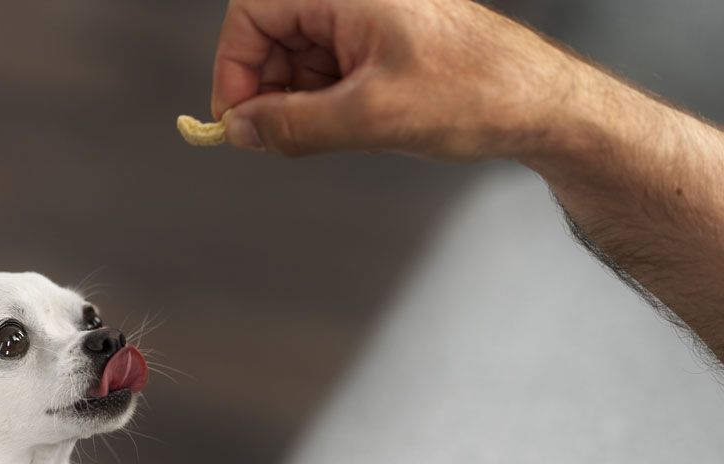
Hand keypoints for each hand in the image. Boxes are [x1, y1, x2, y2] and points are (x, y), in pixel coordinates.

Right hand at [212, 0, 576, 157]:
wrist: (541, 104)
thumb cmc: (473, 93)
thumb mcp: (371, 117)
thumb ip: (293, 125)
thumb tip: (239, 131)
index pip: (252, 12)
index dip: (235, 68)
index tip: (236, 120)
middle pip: (272, 35)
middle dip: (269, 91)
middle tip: (279, 138)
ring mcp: (367, 17)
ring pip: (299, 57)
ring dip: (299, 102)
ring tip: (336, 132)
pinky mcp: (380, 42)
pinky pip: (328, 69)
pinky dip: (325, 102)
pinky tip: (352, 125)